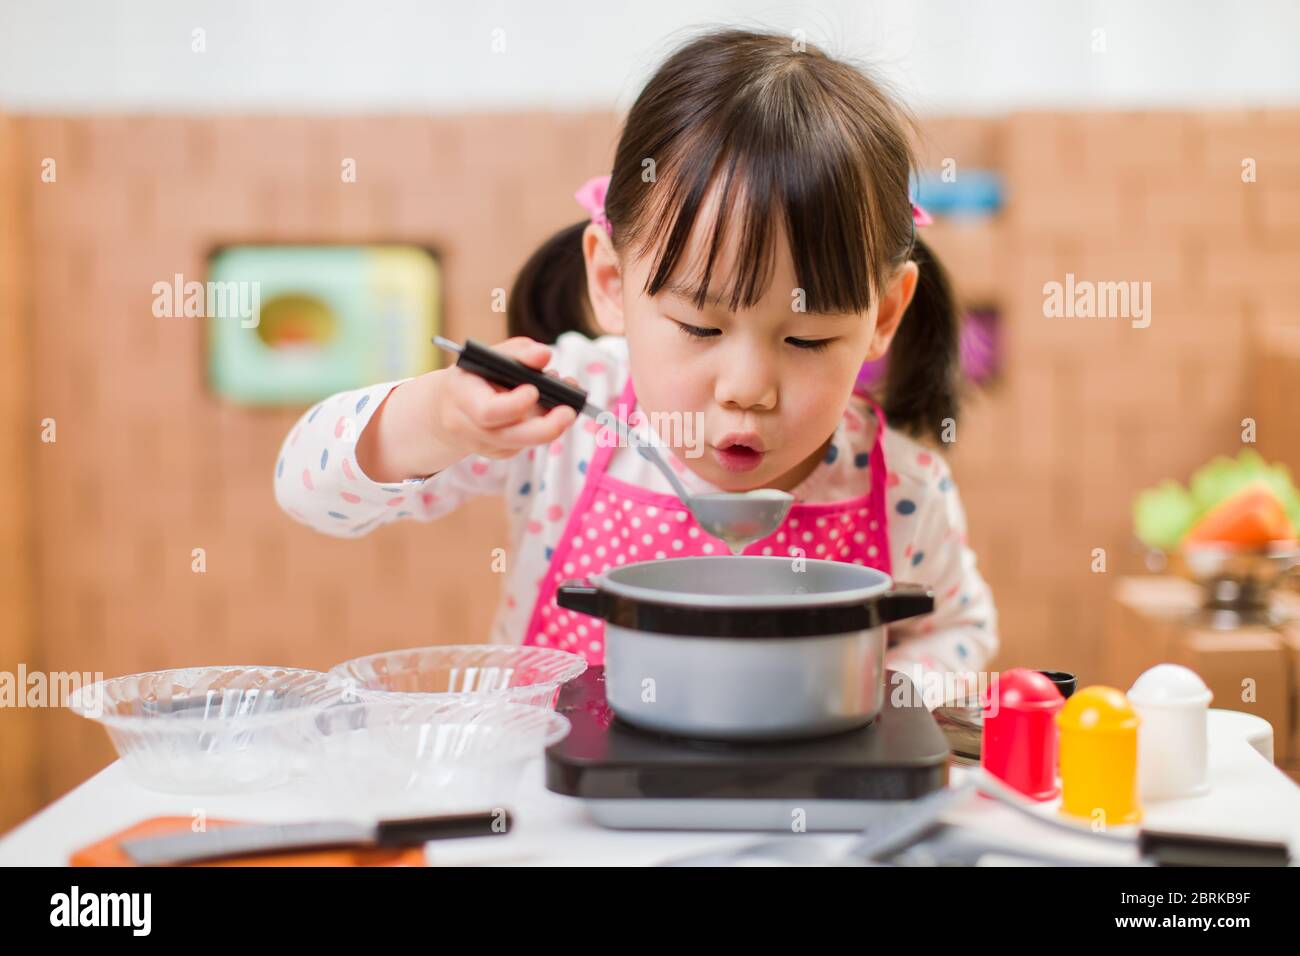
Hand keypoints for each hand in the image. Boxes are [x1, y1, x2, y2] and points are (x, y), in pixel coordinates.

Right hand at [429, 336, 579, 460]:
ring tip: (566, 401)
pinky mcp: (499, 452)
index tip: (534, 389)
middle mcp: (469, 428)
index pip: (488, 412)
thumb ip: (516, 353)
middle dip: (546, 426)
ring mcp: (484, 445)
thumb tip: (544, 355)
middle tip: (570, 411)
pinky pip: (526, 443)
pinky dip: (543, 427)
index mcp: (461, 398)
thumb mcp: (486, 357)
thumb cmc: (473, 375)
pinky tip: (551, 409)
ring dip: (550, 423)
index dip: (514, 404)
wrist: (446, 408)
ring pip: (524, 442)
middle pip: (510, 437)